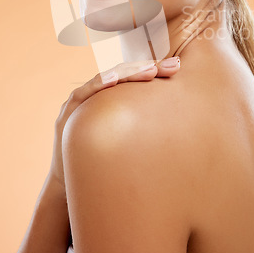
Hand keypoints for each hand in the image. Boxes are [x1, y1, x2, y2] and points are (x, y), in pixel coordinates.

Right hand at [48, 57, 180, 188]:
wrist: (73, 186)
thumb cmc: (107, 163)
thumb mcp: (132, 142)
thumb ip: (148, 128)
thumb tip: (184, 127)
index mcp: (115, 99)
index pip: (137, 77)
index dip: (156, 69)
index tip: (177, 67)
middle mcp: (100, 95)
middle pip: (126, 74)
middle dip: (150, 67)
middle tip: (173, 66)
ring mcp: (83, 101)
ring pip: (108, 78)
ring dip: (129, 72)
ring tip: (151, 70)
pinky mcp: (69, 112)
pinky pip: (84, 93)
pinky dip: (98, 84)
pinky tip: (113, 79)